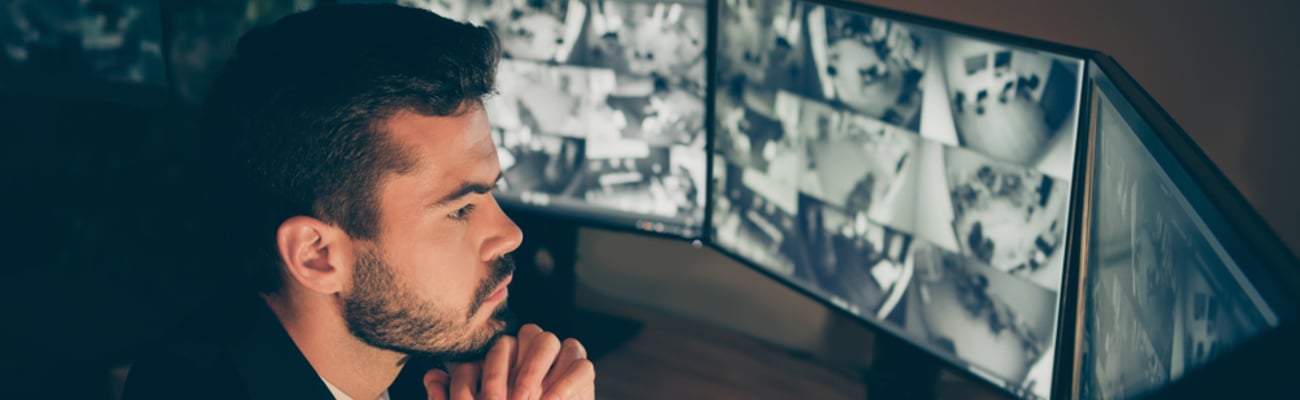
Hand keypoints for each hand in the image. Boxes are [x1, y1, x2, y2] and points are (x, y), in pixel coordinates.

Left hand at [424, 324, 594, 399]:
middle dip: (512, 368)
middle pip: (524, 335)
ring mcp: (559, 355)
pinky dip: (565, 383)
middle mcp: (531, 348)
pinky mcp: (583, 370)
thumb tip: (431, 377)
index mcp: (504, 354)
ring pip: (550, 341)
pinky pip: (580, 364)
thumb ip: (452, 396)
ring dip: (535, 371)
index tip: (484, 399)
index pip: (497, 346)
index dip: (489, 369)